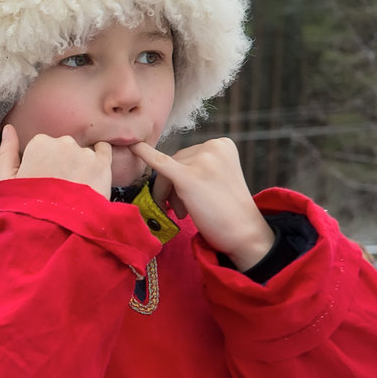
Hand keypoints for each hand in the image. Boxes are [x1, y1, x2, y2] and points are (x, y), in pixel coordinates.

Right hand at [0, 125, 110, 197]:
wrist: (52, 230)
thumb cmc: (24, 207)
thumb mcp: (6, 180)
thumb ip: (6, 152)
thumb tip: (9, 129)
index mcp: (39, 143)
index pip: (42, 147)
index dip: (42, 165)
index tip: (42, 182)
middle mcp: (63, 142)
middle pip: (64, 148)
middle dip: (62, 164)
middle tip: (59, 189)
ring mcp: (85, 153)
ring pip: (82, 153)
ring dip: (79, 165)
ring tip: (75, 190)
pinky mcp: (103, 165)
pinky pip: (104, 151)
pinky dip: (99, 160)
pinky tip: (92, 176)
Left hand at [130, 139, 274, 269]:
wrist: (244, 233)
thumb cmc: (228, 210)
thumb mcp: (217, 178)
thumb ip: (197, 167)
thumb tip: (164, 170)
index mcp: (222, 144)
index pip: (187, 155)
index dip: (179, 177)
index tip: (186, 197)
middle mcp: (213, 147)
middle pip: (175, 161)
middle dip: (172, 187)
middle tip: (181, 210)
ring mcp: (202, 160)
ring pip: (166, 171)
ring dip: (169, 194)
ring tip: (183, 212)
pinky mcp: (189, 177)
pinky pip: (160, 163)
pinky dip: (144, 154)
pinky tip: (132, 147)